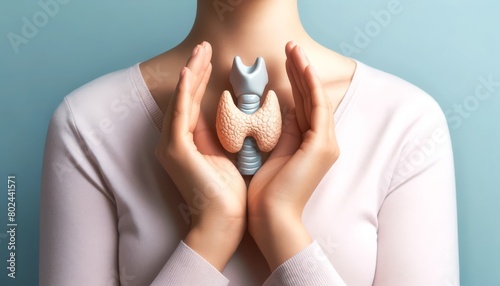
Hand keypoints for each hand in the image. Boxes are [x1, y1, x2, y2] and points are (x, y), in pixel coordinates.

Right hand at [155, 42, 245, 270]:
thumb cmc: (228, 193)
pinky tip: (188, 73)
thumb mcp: (224, 156)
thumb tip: (226, 114)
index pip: (192, 104)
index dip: (200, 81)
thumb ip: (218, 135)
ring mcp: (172, 146)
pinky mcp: (176, 150)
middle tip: (204, 47)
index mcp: (186, 143)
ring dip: (190, 75)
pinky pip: (180, 115)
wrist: (223, 221)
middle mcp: (174, 142)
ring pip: (181, 102)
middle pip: (184, 99)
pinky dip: (183, 93)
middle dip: (194, 71)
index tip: (210, 61)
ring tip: (200, 52)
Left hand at [247, 42, 339, 269]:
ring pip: (315, 98)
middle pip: (311, 97)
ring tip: (295, 49)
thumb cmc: (268, 193)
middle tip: (291, 46)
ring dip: (305, 72)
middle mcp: (323, 141)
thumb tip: (281, 110)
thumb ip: (282, 132)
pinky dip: (311, 87)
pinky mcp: (321, 145)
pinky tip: (302, 68)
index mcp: (311, 144)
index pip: (304, 105)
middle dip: (301, 71)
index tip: (284, 62)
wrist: (272, 218)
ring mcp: (325, 143)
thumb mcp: (274, 155)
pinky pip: (317, 108)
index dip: (295, 81)